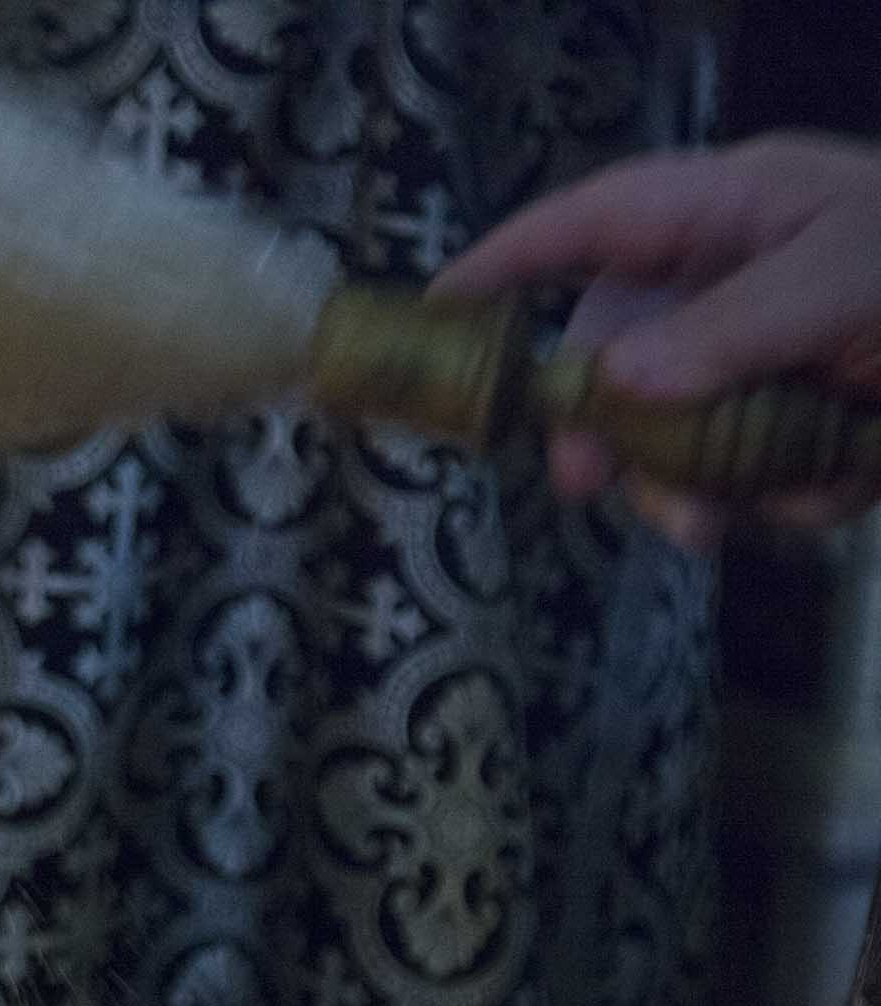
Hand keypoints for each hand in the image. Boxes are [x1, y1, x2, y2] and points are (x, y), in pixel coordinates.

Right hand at [433, 133, 880, 547]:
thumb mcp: (846, 276)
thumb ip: (731, 327)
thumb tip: (614, 382)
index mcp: (737, 211)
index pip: (591, 223)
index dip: (504, 264)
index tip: (432, 318)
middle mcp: (743, 280)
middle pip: (620, 349)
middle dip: (603, 425)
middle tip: (588, 483)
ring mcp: (782, 355)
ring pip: (683, 429)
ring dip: (690, 484)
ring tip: (712, 527)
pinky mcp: (825, 422)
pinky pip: (764, 472)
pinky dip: (788, 499)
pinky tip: (833, 498)